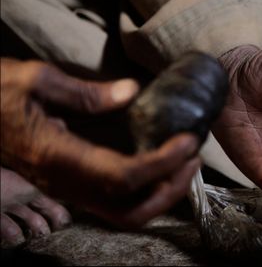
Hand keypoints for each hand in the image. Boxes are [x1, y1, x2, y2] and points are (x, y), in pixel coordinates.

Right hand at [0, 58, 200, 228]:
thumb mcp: (35, 80)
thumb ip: (85, 92)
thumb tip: (132, 92)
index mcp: (56, 157)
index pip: (123, 177)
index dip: (161, 163)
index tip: (187, 142)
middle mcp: (65, 184)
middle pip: (130, 210)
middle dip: (170, 189)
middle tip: (193, 159)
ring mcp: (69, 190)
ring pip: (126, 214)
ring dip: (162, 194)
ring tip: (185, 164)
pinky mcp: (73, 186)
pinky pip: (117, 203)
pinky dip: (147, 191)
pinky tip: (162, 166)